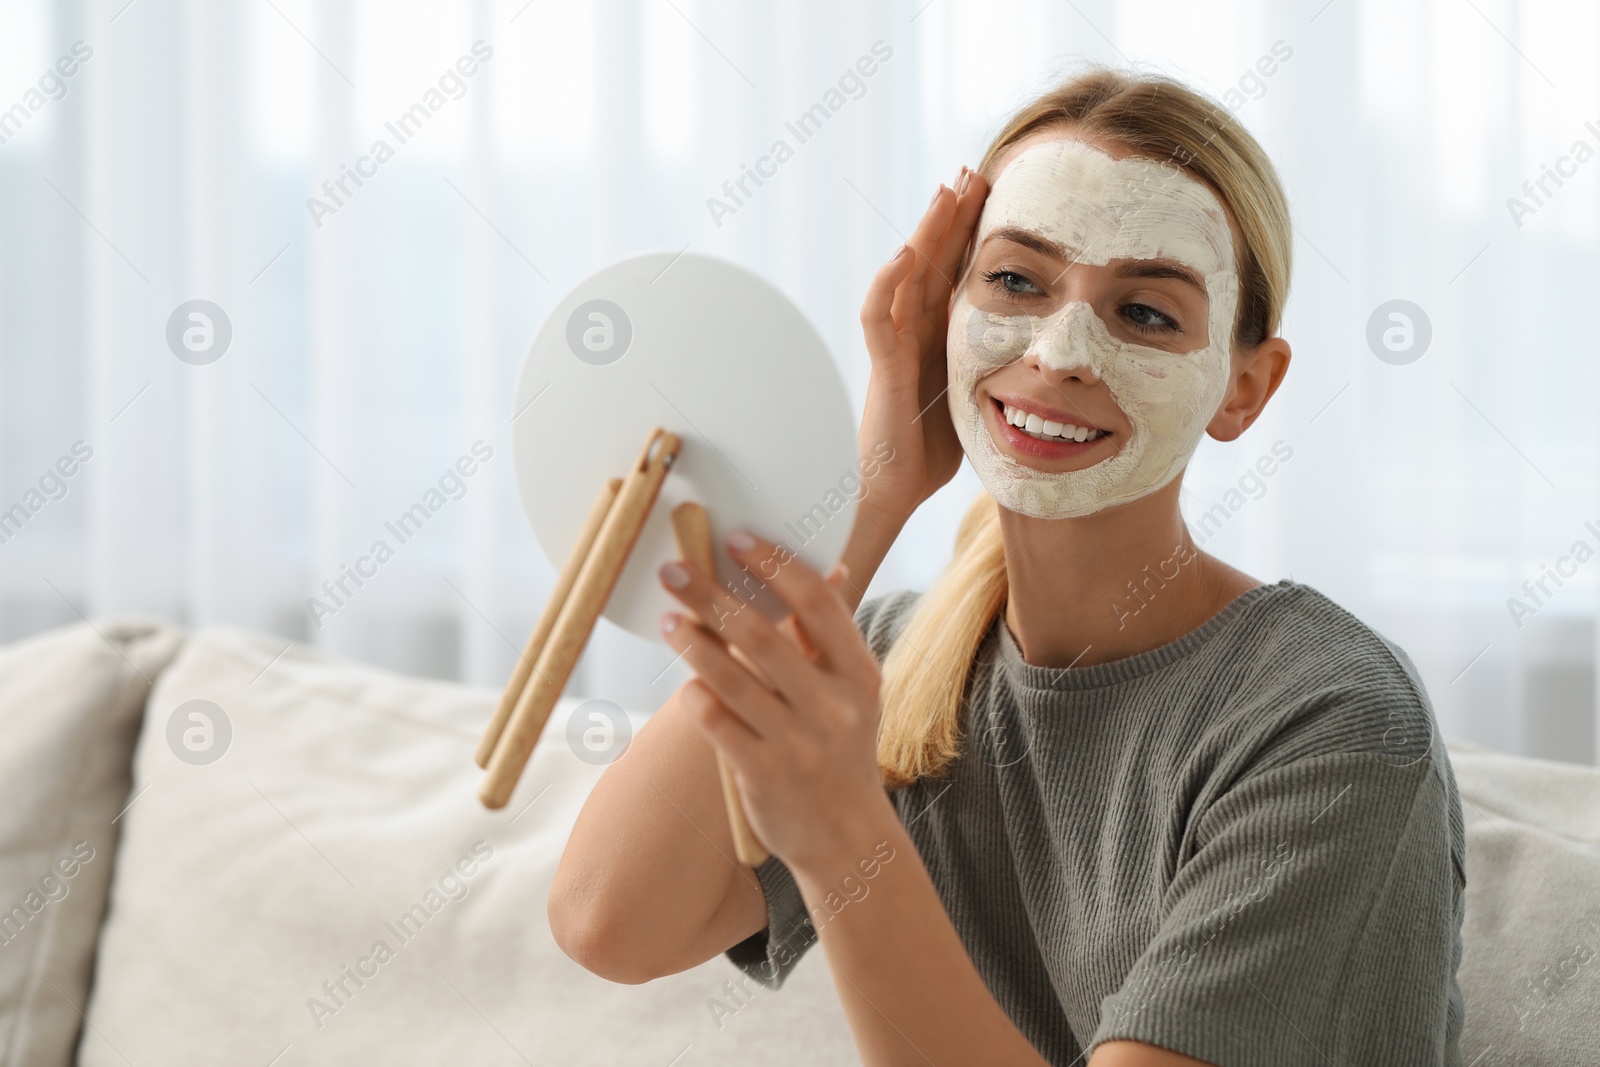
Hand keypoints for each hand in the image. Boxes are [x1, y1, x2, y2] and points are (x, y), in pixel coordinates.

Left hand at [656, 531, 887, 872]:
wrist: (848, 838)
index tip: (736, 539)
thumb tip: (831, 569)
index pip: (817, 603)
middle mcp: (833, 705)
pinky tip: (689, 685)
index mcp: (857, 673)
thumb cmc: (843, 750)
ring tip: (668, 619)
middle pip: (762, 635)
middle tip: (674, 569)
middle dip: (711, 596)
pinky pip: (718, 723)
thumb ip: (833, 637)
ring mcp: (799, 742)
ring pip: (732, 678)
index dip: (774, 566)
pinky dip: (699, 698)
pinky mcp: (765, 774)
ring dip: (693, 642)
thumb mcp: (855, 693)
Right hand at [856, 164, 989, 526]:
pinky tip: (907, 252)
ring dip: (925, 232)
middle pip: (933, 259)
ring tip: (945, 191)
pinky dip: (889, 283)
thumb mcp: (975, 396)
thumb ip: (994, 367)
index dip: (973, 232)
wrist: (894, 492)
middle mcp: (914, 331)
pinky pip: (878, 317)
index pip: (955, 269)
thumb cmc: (931, 451)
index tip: (1000, 193)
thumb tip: (1045, 361)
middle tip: (974, 170)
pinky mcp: (882, 369)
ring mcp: (894, 346)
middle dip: (952, 215)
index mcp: (938, 334)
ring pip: (906, 274)